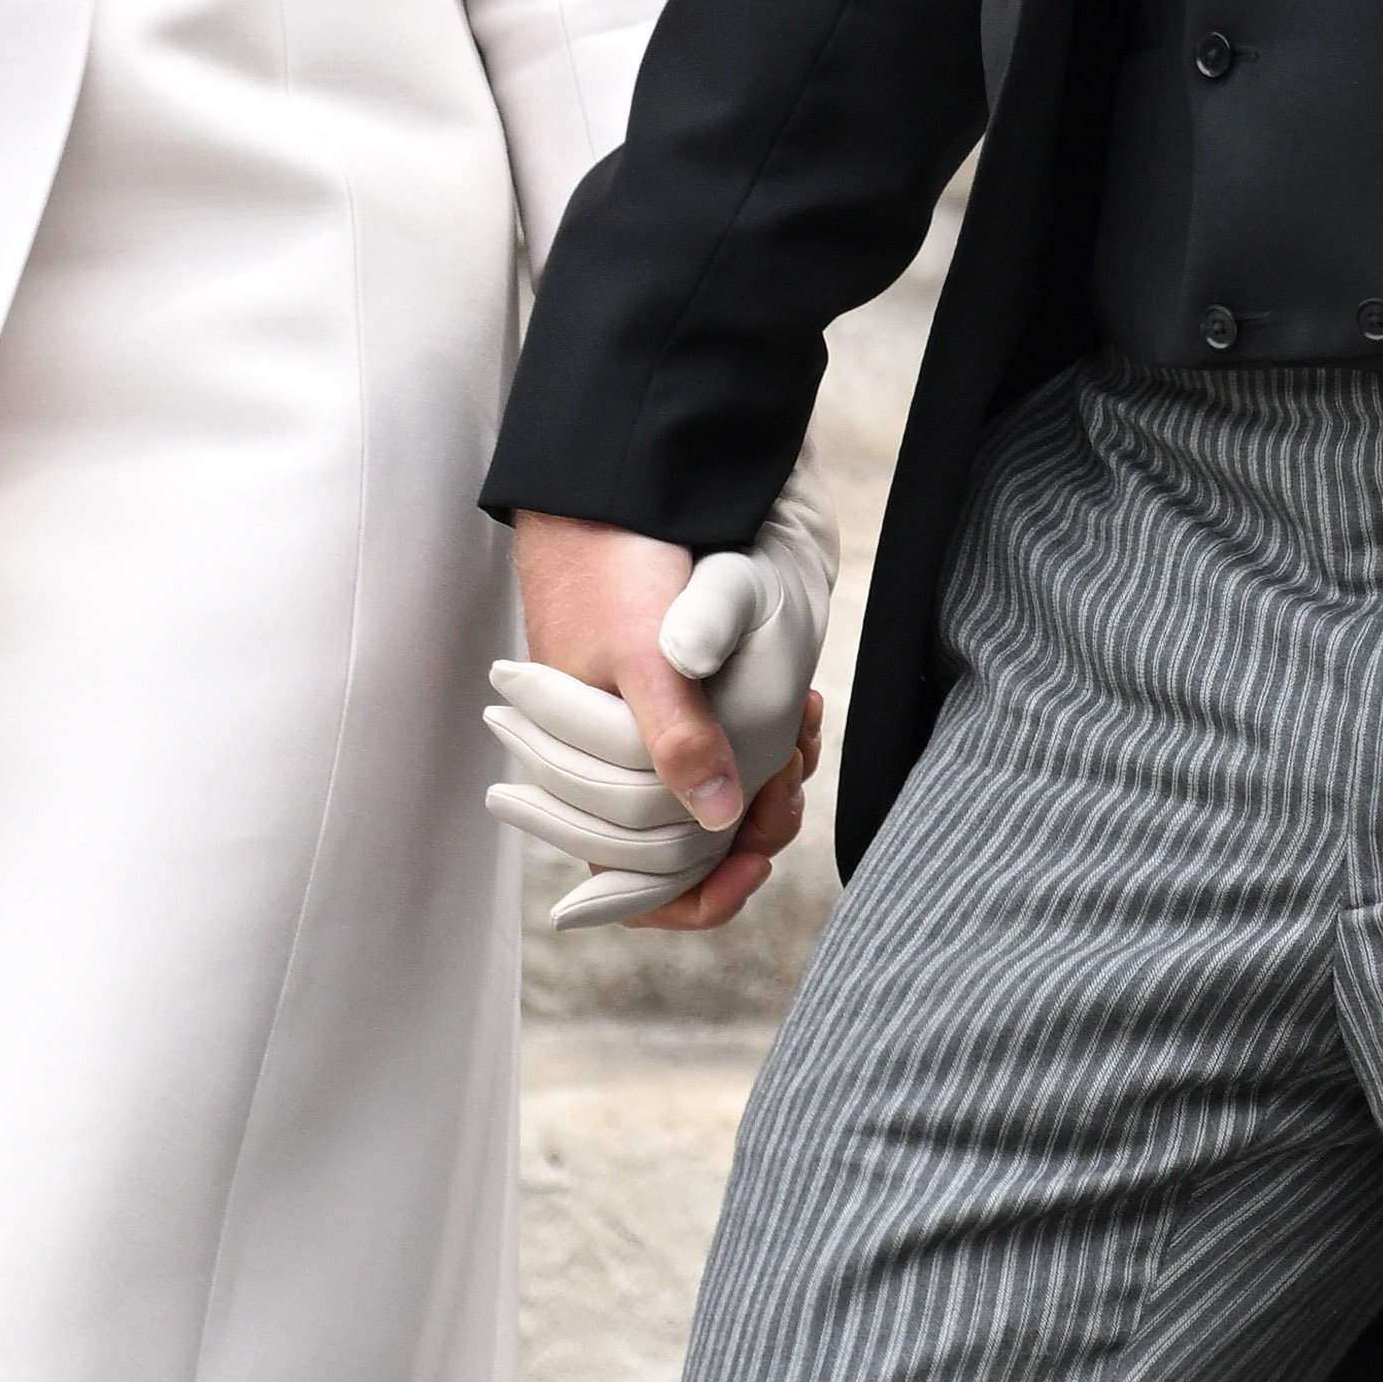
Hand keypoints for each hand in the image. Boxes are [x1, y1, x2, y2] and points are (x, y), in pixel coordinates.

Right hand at [499, 502, 828, 932]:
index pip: (633, 882)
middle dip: (752, 824)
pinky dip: (775, 747)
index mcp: (576, 772)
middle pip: (691, 849)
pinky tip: (805, 710)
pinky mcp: (688, 704)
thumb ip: (675, 738)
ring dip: (773, 782)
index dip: (697, 895)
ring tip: (806, 727)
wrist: (622, 485)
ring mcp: (649, 733)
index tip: (754, 862)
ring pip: (721, 803)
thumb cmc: (614, 565)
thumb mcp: (646, 652)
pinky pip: (735, 756)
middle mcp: (608, 765)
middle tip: (794, 768)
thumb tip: (716, 822)